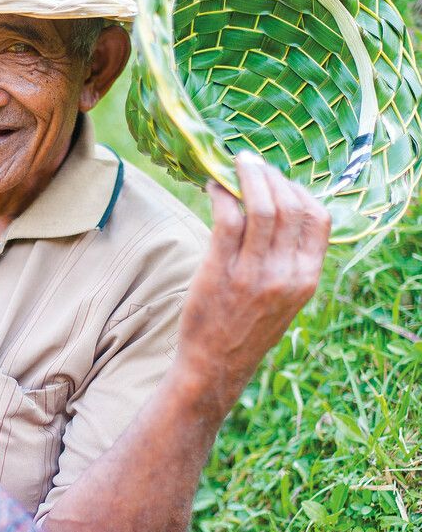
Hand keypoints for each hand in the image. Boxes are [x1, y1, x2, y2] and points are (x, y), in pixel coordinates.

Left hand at [175, 151, 330, 417]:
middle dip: (271, 176)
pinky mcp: (221, 271)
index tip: (280, 179)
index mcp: (306, 278)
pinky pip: (227, 218)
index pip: (318, 218)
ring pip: (261, 206)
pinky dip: (221, 195)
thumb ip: (289, 260)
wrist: (213, 367)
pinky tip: (212, 187)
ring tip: (234, 164)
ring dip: (247, 177)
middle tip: (251, 164)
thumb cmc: (244, 330)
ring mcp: (254, 273)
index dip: (300, 190)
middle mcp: (286, 274)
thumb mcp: (284, 299)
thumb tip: (280, 209)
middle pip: (290, 205)